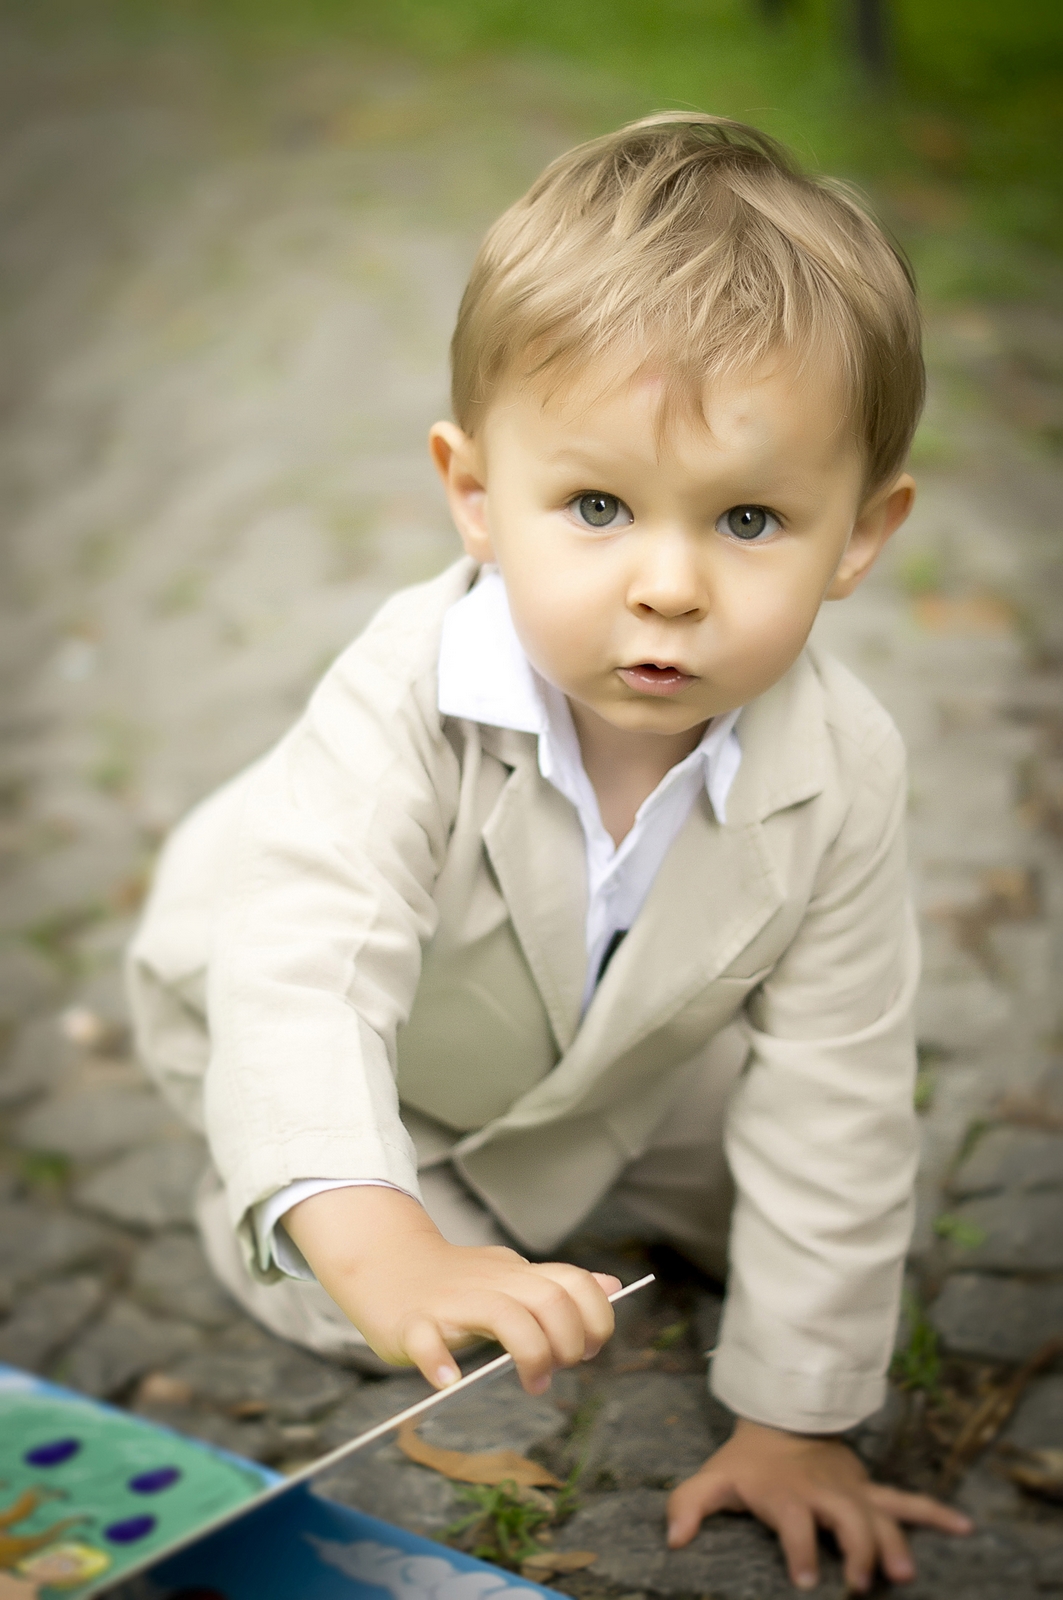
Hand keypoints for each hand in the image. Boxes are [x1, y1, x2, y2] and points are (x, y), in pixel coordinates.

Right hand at [283, 1184, 618, 1393]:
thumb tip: (612, 1286)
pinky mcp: (412, 1322)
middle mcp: (490, 1283)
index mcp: (517, 1274)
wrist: (384, 1261)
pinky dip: (439, 1362)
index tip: (589, 1349)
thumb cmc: (454, 1279)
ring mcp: (451, 1302)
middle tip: (556, 1372)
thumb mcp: (511, 1275)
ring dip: (529, 1354)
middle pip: (549, 1300)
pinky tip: (449, 1380)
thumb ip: (558, 1285)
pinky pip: (427, 1339)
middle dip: (567, 1343)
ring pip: (504, 1315)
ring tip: (531, 1384)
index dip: (595, 1317)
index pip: (574, 1283)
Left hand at [666, 1418, 971, 1591]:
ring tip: (904, 1572)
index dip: (800, 1549)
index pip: (795, 1524)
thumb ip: (687, 1507)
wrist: (779, 1420)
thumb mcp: (712, 1478)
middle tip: (861, 1583)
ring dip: (893, 1542)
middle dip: (856, 1551)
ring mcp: (852, 1492)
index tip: (805, 1578)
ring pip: (880, 1515)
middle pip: (846, 1520)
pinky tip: (964, 1527)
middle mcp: (824, 1493)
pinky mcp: (869, 1491)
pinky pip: (907, 1501)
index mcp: (786, 1494)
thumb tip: (674, 1541)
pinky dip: (936, 1513)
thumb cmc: (747, 1462)